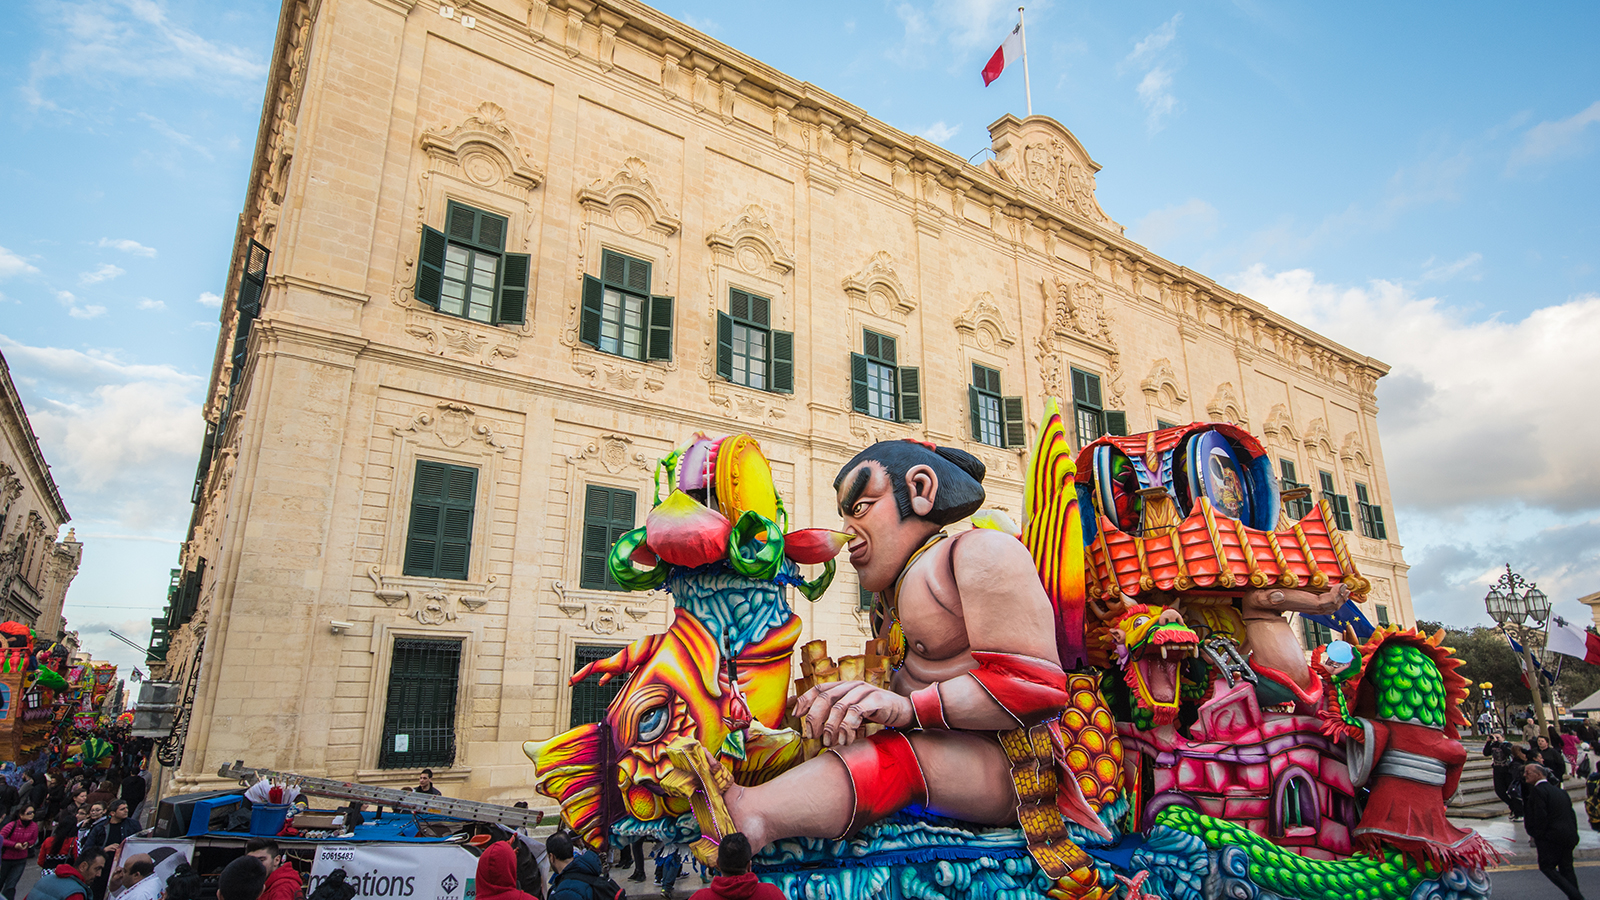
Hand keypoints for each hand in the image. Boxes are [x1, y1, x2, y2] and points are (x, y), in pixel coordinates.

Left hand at [793, 680, 912, 747]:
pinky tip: (846, 740)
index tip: (796, 715)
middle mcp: (853, 685)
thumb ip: (838, 715)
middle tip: (813, 736)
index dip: (805, 700)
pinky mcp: (876, 700)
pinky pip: (856, 712)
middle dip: (815, 717)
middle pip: (826, 697)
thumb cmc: (876, 714)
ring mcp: (865, 691)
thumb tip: (815, 729)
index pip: (819, 688)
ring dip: (831, 727)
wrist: (906, 711)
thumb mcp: (854, 713)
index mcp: (845, 686)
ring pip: (839, 706)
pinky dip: (848, 728)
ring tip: (829, 742)